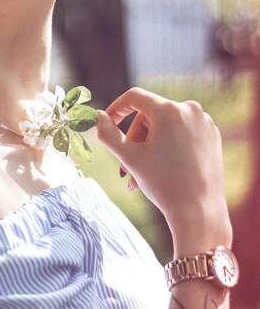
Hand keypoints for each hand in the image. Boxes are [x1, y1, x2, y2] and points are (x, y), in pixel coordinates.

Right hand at [97, 87, 231, 254]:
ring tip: (141, 175)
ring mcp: (204, 122)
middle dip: (135, 139)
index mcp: (169, 110)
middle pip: (150, 115)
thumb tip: (97, 115)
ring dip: (150, 146)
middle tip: (126, 167)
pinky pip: (182, 132)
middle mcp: (190, 109)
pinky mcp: (212, 135)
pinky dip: (169, 146)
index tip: (107, 123)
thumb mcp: (129, 157)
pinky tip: (163, 170)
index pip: (134, 97)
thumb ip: (108, 133)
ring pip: (165, 125)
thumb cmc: (163, 184)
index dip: (117, 108)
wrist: (200, 213)